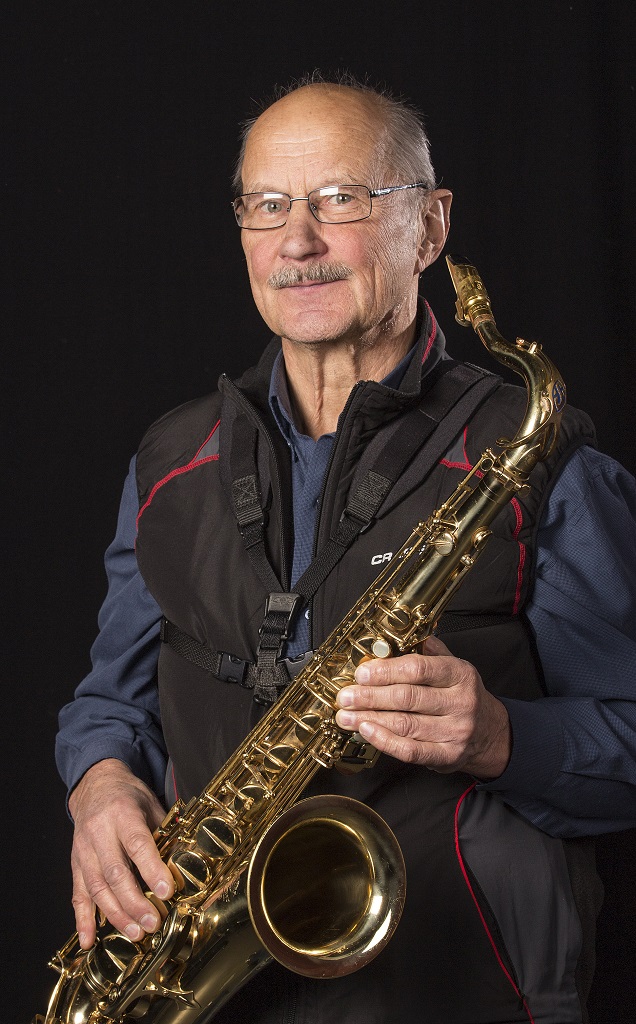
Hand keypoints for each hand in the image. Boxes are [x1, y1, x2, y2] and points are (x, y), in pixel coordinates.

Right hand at [68, 758, 175, 948]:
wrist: (96, 785)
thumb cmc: (128, 796)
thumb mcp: (150, 804)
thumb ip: (163, 832)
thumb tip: (184, 862)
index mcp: (123, 814)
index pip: (137, 845)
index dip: (152, 870)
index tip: (166, 892)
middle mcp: (99, 832)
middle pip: (115, 873)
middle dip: (134, 902)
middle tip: (152, 923)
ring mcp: (84, 850)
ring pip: (96, 887)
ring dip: (116, 914)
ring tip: (135, 933)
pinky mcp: (75, 863)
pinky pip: (77, 894)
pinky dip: (82, 920)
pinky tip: (89, 941)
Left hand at [335, 636, 510, 777]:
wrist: (491, 733)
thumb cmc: (462, 696)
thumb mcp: (454, 667)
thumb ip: (429, 652)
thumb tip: (399, 636)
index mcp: (460, 674)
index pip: (418, 669)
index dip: (386, 671)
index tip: (362, 673)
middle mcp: (460, 702)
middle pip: (407, 697)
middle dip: (370, 696)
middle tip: (345, 696)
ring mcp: (455, 731)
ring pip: (405, 724)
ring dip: (370, 719)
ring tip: (346, 716)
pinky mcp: (448, 756)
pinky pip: (411, 750)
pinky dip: (385, 741)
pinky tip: (367, 732)